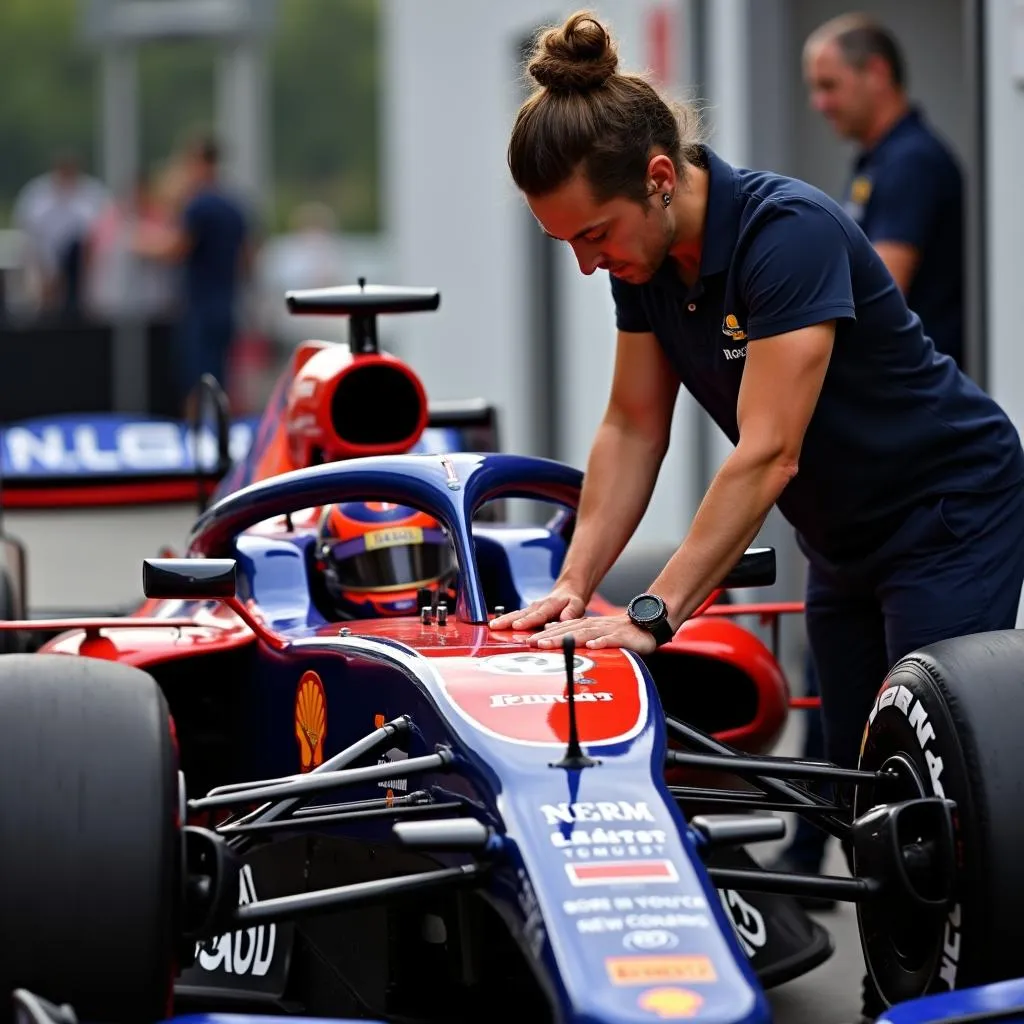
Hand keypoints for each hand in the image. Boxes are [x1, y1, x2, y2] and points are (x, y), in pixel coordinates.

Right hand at [489, 586, 585, 631]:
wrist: (566, 592)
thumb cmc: (571, 602)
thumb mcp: (577, 605)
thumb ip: (571, 612)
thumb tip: (564, 619)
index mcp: (549, 605)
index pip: (538, 615)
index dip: (527, 621)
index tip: (517, 626)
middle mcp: (537, 606)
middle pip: (521, 614)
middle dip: (508, 620)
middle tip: (496, 626)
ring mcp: (530, 609)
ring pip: (515, 615)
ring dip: (503, 620)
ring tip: (492, 626)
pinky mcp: (526, 613)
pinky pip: (514, 616)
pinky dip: (504, 621)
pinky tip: (495, 626)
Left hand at [530, 613, 656, 654]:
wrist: (647, 625)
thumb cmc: (619, 633)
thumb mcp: (594, 634)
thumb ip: (576, 635)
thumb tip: (552, 635)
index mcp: (586, 626)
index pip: (562, 629)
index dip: (545, 635)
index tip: (528, 641)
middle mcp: (594, 626)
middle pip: (569, 630)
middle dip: (550, 637)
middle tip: (533, 643)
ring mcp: (608, 631)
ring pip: (584, 634)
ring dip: (567, 639)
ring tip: (551, 644)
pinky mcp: (623, 637)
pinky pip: (611, 640)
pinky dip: (601, 642)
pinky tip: (592, 646)